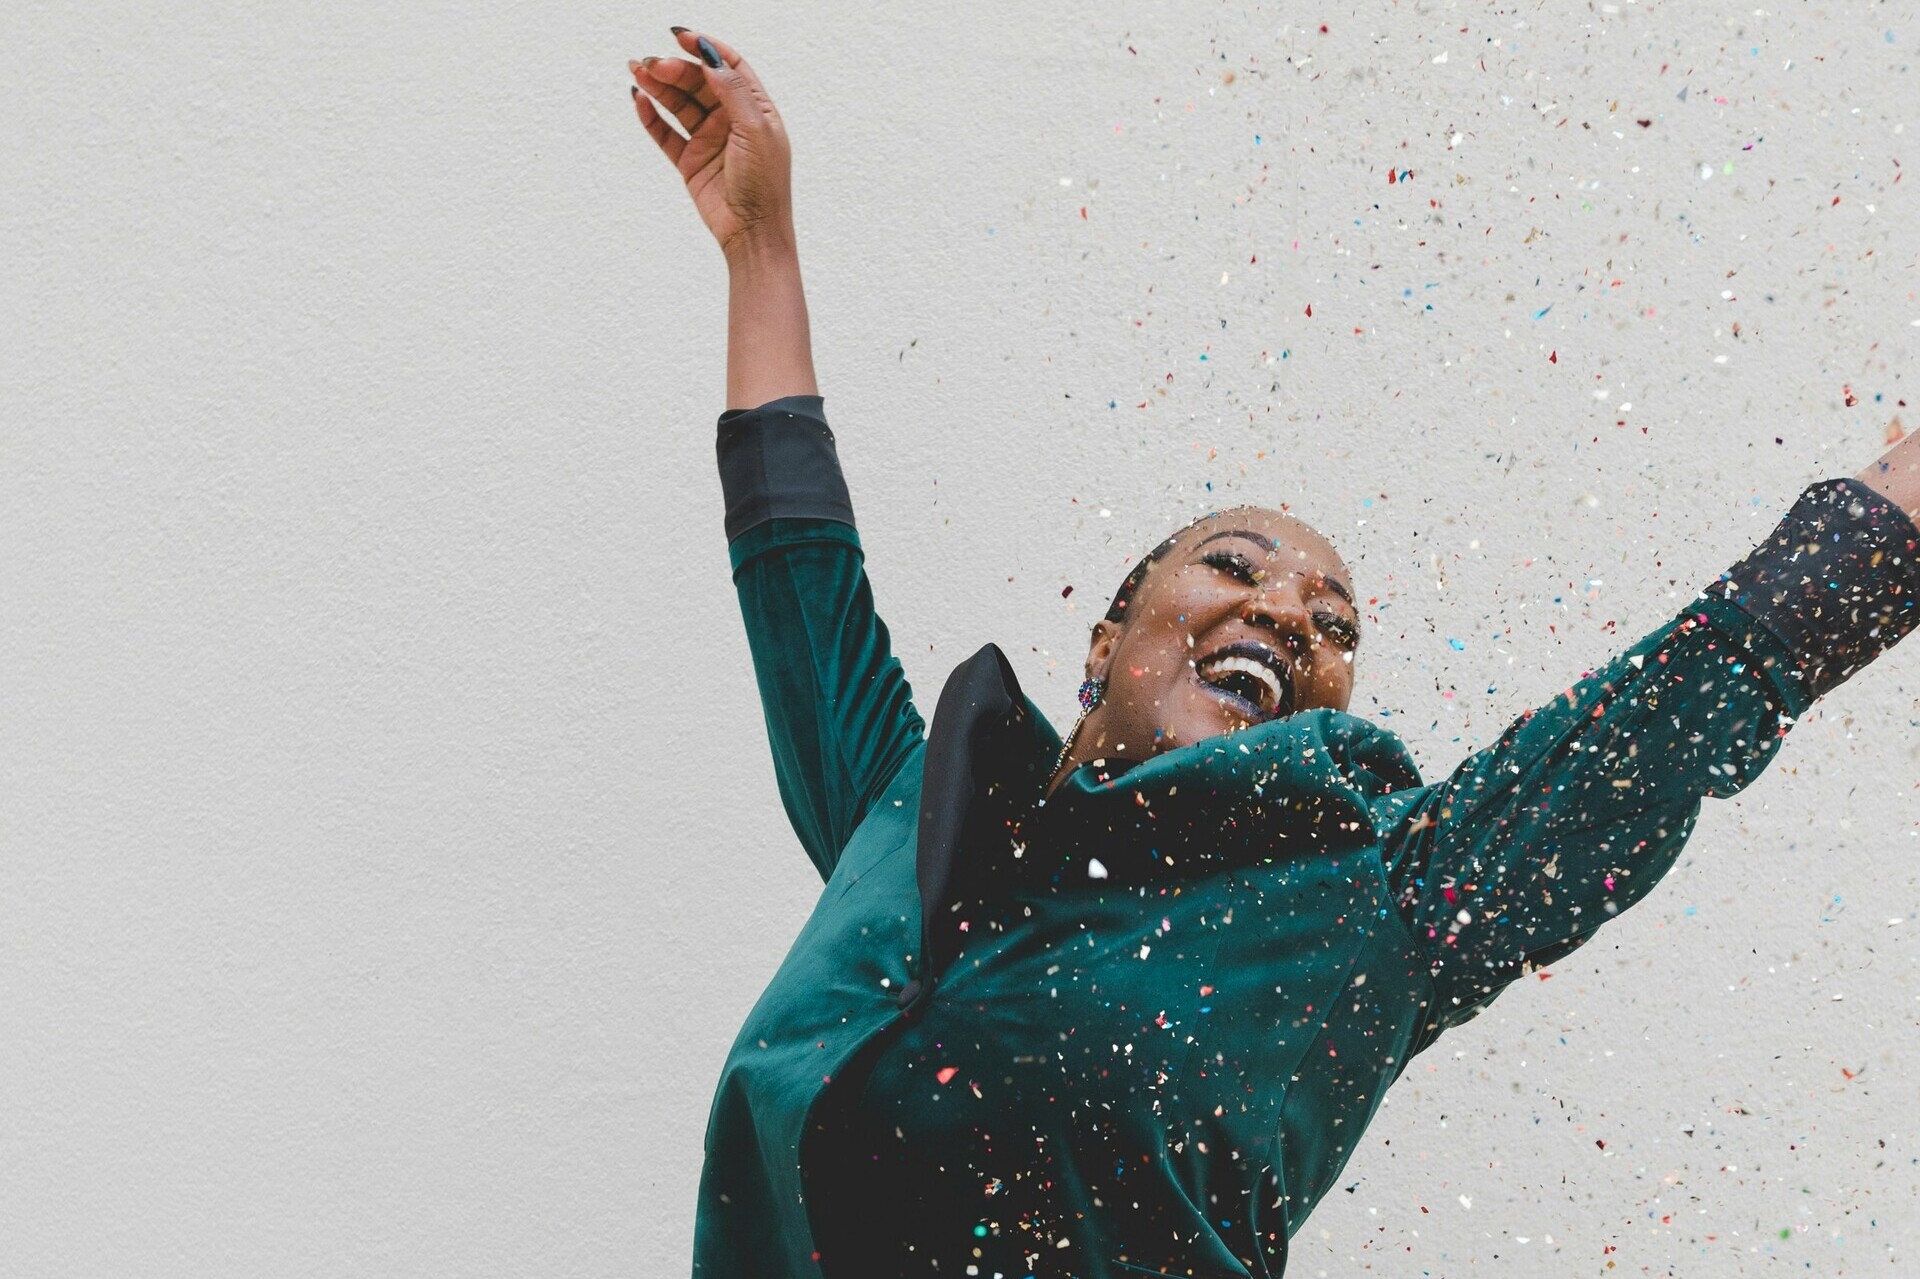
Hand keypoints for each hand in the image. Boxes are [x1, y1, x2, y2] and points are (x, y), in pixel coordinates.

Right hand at [628, 30, 794, 260]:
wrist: (752, 231)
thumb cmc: (765, 183)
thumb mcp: (755, 130)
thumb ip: (733, 91)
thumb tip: (710, 56)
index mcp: (755, 108)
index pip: (729, 66)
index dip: (705, 48)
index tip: (681, 37)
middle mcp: (731, 120)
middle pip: (698, 82)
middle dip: (675, 69)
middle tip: (653, 64)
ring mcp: (709, 139)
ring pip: (679, 104)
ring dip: (658, 86)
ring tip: (637, 71)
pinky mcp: (690, 161)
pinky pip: (666, 133)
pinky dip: (651, 117)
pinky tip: (639, 101)